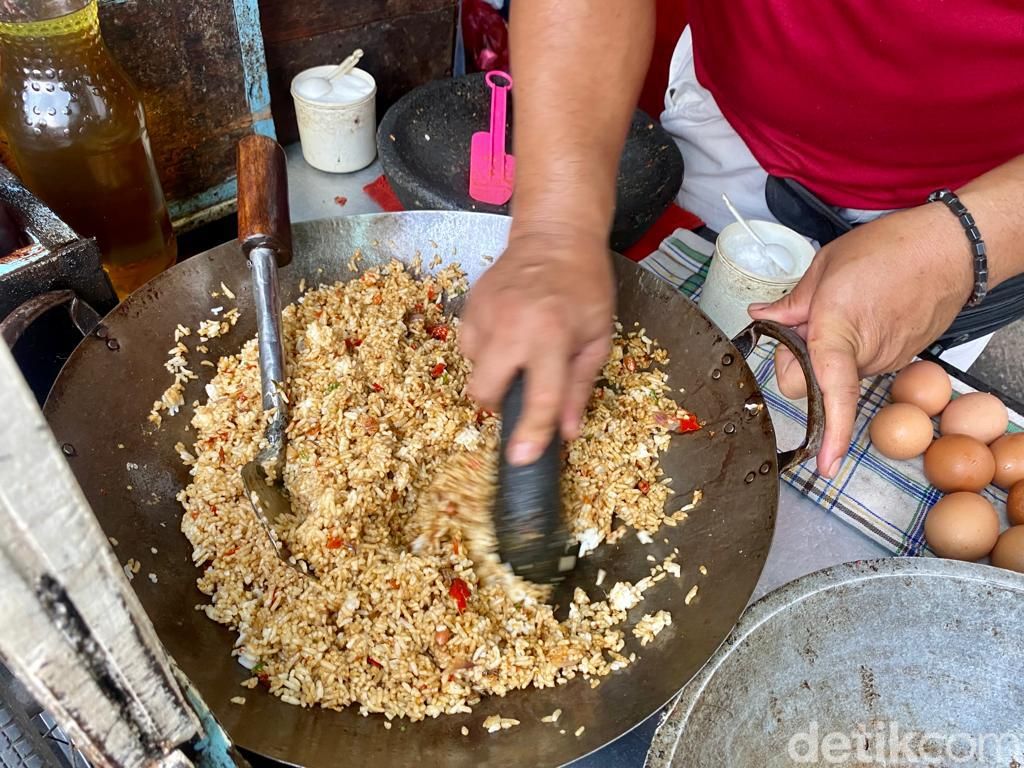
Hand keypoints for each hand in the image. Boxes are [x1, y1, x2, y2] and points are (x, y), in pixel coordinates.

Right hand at [460, 225, 614, 464]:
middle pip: (484, 391)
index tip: (522, 460)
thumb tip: (566, 433)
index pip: (538, 399)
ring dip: (493, 372)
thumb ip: (579, 388)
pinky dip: (484, 350)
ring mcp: (486, 314)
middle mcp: (513, 326)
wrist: (555, 235)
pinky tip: (506, 333)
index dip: (531, 434)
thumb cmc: (585, 287)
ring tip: (518, 349)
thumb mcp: (597, 339)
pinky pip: (467, 346)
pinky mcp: (470, 305)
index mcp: (552, 337)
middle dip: (497, 402)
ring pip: (472, 369)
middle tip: (519, 387)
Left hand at [749, 204, 971, 476]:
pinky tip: (861, 314)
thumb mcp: (826, 266)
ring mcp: (885, 361)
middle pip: (812, 384)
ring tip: (842, 308)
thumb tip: (762, 316)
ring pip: (833, 374)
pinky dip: (848, 348)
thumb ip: (792, 302)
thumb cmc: (892, 249)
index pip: (831, 391)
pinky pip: (857, 364)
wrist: (951, 249)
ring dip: (824, 352)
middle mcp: (865, 356)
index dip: (831, 432)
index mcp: (838, 331)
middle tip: (804, 322)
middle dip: (798, 363)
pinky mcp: (896, 359)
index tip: (825, 463)